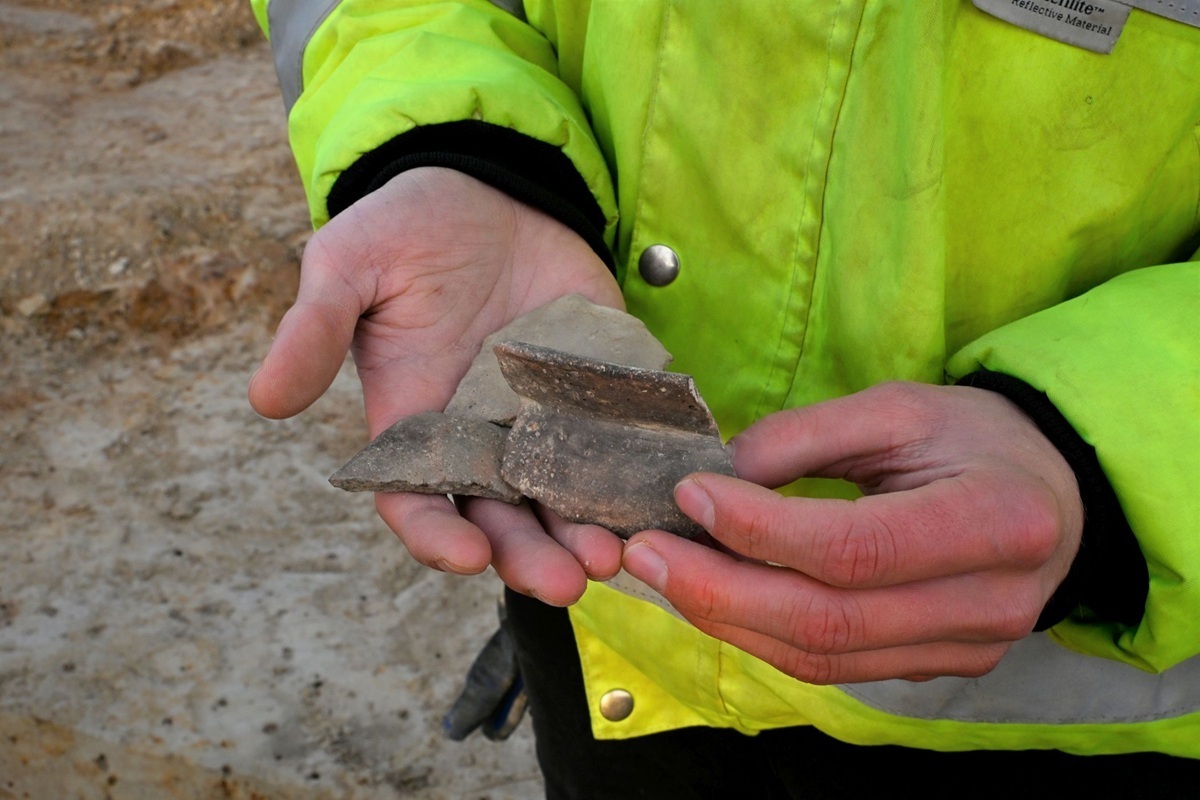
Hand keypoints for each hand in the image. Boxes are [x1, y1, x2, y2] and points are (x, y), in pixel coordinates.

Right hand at [250, 167, 624, 603]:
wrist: (488, 187)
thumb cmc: (406, 229)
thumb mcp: (349, 267)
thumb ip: (314, 331)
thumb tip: (265, 400)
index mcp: (416, 424)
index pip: (418, 502)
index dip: (438, 536)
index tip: (468, 555)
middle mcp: (481, 438)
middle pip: (501, 520)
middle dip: (530, 556)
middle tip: (567, 580)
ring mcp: (544, 419)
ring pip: (563, 498)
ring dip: (585, 532)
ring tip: (613, 553)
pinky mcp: (597, 390)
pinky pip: (617, 443)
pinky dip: (634, 475)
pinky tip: (655, 494)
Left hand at [621, 382, 1083, 682]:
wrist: (1048, 494)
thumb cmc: (973, 438)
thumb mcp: (897, 407)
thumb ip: (804, 437)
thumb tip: (713, 479)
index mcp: (996, 520)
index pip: (857, 547)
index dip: (761, 530)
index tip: (690, 493)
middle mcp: (988, 604)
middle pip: (828, 621)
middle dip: (719, 590)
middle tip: (644, 551)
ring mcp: (963, 650)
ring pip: (820, 658)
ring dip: (727, 620)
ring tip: (663, 573)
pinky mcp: (934, 668)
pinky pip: (831, 667)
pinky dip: (762, 635)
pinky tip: (715, 597)